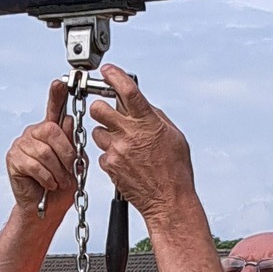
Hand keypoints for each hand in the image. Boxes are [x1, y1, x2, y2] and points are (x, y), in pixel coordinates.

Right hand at [4, 79, 76, 215]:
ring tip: (58, 181)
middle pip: (52, 131)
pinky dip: (46, 177)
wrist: (47, 209)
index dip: (56, 95)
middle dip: (66, 154)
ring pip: (45, 151)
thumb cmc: (61, 187)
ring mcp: (22, 144)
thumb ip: (72, 143)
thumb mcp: (74, 163)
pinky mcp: (13, 159)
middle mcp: (34, 133)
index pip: (54, 108)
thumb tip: (69, 122)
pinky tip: (47, 184)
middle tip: (69, 172)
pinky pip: (34, 164)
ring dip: (57, 171)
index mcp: (50, 131)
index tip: (60, 83)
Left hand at [88, 65, 196, 220]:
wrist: (169, 201)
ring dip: (106, 135)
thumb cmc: (175, 171)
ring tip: (122, 145)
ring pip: (97, 132)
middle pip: (98, 108)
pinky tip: (124, 162)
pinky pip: (102, 154)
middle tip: (107, 113)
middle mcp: (130, 134)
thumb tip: (142, 104)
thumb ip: (155, 117)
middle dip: (101, 108)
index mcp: (147, 122)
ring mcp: (117, 150)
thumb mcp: (173, 136)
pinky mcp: (110, 166)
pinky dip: (110, 155)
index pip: (126, 90)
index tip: (107, 71)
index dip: (114, 76)